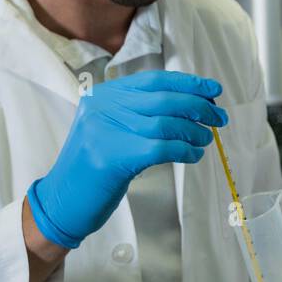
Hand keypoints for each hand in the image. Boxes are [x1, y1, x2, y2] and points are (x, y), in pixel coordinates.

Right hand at [27, 70, 225, 248]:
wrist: (62, 201)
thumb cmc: (95, 165)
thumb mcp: (111, 128)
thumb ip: (142, 112)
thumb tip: (195, 104)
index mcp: (102, 95)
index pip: (154, 80)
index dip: (188, 83)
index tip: (214, 90)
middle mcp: (102, 108)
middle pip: (164, 99)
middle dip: (199, 108)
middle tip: (219, 119)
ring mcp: (105, 131)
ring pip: (167, 123)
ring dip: (195, 132)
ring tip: (205, 140)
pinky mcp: (113, 158)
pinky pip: (163, 148)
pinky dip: (185, 150)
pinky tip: (194, 155)